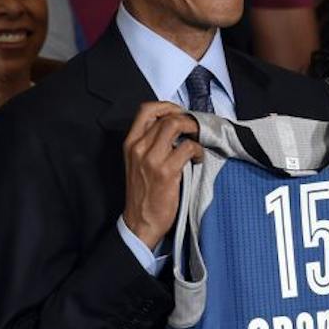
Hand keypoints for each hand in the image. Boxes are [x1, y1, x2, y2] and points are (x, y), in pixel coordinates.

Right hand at [122, 102, 202, 251]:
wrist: (140, 222)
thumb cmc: (142, 194)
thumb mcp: (137, 163)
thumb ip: (149, 144)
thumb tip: (174, 127)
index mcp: (130, 144)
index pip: (146, 110)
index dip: (166, 106)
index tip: (179, 113)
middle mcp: (138, 148)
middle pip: (166, 117)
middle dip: (186, 119)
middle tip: (195, 129)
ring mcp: (152, 159)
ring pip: (176, 126)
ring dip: (193, 130)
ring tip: (198, 140)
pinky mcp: (166, 172)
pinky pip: (188, 148)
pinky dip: (198, 150)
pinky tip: (198, 158)